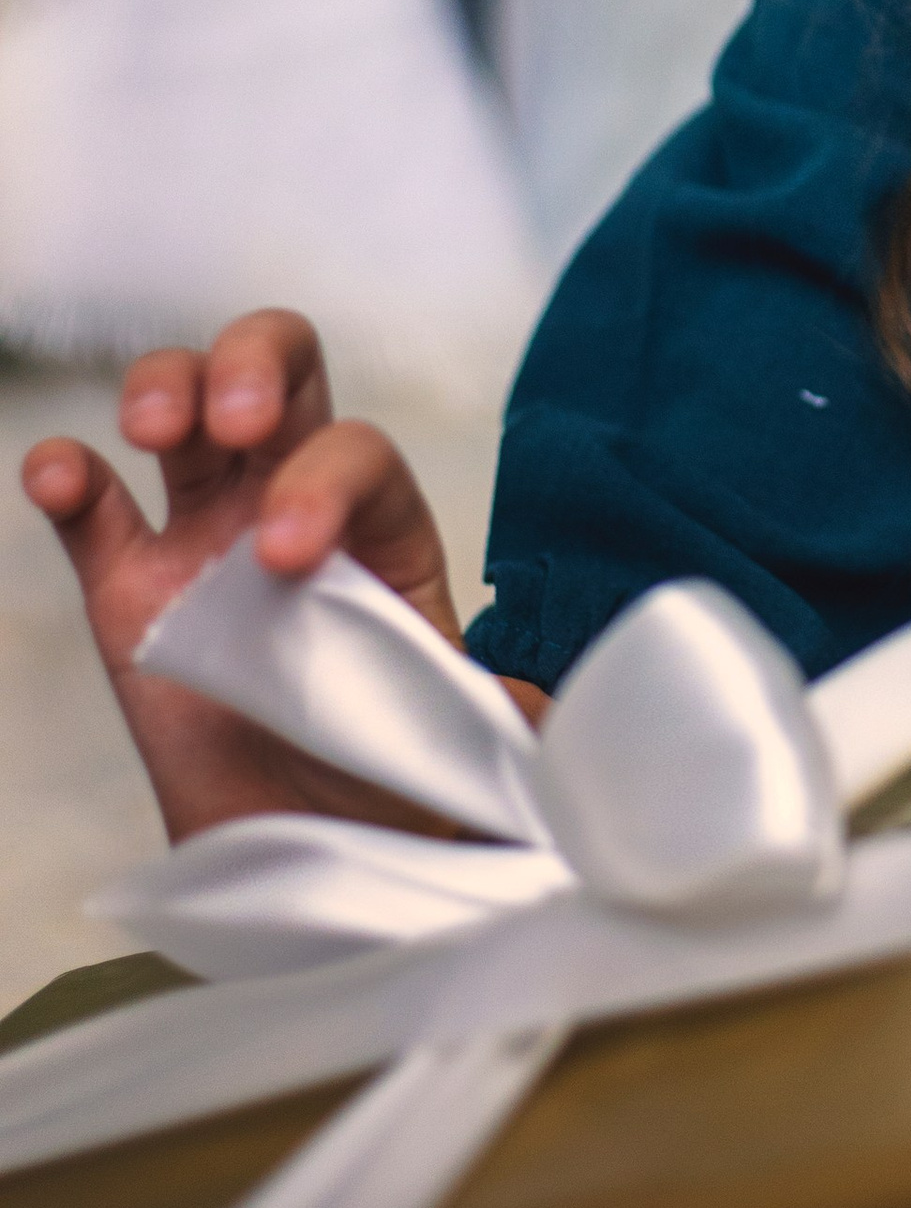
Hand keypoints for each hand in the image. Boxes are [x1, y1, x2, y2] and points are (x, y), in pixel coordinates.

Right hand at [20, 310, 468, 844]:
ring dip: (166, 384)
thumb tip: (553, 715)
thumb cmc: (399, 772)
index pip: (358, 451)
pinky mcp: (129, 591)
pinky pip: (93, 510)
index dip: (323, 480)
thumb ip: (499, 709)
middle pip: (281, 368)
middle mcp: (295, 503)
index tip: (288, 558)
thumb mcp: (466, 729)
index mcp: (381, 526)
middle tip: (233, 421)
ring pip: (184, 405)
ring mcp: (206, 538)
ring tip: (153, 427)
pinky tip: (59, 473)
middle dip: (253, 360)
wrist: (318, 847)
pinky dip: (68, 474)